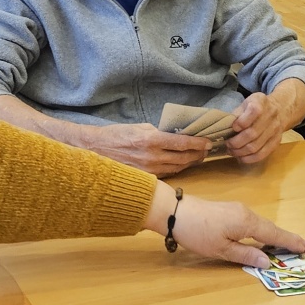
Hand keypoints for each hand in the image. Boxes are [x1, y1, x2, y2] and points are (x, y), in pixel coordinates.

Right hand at [86, 123, 208, 174]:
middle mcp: (151, 157)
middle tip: (207, 150)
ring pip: (177, 167)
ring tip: (198, 157)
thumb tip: (176, 135)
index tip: (208, 141)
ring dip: (190, 162)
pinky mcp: (144, 177)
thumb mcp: (140, 127)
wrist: (95, 149)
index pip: (182, 142)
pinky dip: (177, 168)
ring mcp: (148, 169)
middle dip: (198, 154)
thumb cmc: (117, 134)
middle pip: (183, 157)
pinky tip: (183, 164)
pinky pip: (166, 173)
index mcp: (151, 140)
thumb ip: (159, 132)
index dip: (198, 143)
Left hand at [145, 185, 304, 268]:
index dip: (291, 241)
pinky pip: (253, 222)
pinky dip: (264, 230)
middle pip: (271, 228)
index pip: (275, 234)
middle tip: (304, 248)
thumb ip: (246, 254)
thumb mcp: (221, 250)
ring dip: (275, 234)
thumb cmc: (198, 232)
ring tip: (288, 245)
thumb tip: (267, 261)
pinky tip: (264, 238)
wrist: (175, 211)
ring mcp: (238, 210)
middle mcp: (246, 213)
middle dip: (287, 238)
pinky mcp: (230, 210)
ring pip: (262, 224)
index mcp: (247, 223)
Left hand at [227, 92, 285, 164]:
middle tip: (227, 145)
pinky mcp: (276, 142)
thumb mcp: (246, 103)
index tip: (233, 128)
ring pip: (256, 146)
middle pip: (252, 133)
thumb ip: (237, 114)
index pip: (254, 111)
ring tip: (232, 152)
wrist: (280, 109)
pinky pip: (262, 154)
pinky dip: (249, 159)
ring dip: (240, 152)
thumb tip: (225, 129)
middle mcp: (270, 116)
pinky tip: (241, 158)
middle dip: (236, 142)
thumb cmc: (256, 107)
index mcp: (261, 103)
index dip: (241, 122)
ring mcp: (275, 130)